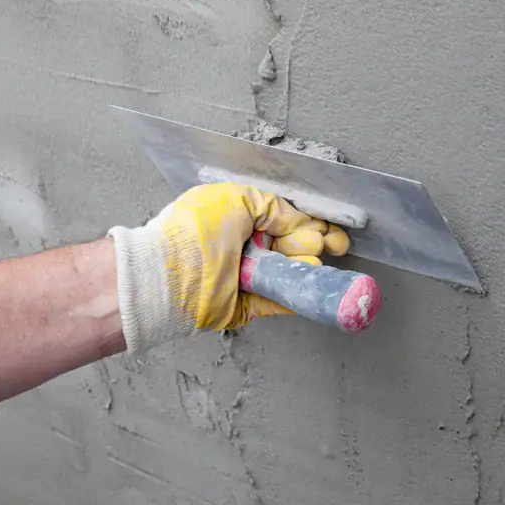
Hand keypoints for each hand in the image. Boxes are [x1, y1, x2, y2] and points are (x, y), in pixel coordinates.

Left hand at [109, 183, 349, 352]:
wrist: (173, 275)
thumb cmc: (196, 232)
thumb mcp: (238, 198)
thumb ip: (274, 206)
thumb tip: (300, 223)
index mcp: (238, 219)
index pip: (284, 221)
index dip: (311, 226)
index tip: (330, 232)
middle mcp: (244, 247)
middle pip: (293, 247)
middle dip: (315, 245)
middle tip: (331, 246)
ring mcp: (247, 278)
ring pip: (290, 274)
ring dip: (308, 268)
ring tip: (313, 264)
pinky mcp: (248, 306)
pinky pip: (280, 301)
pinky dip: (299, 295)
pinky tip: (315, 286)